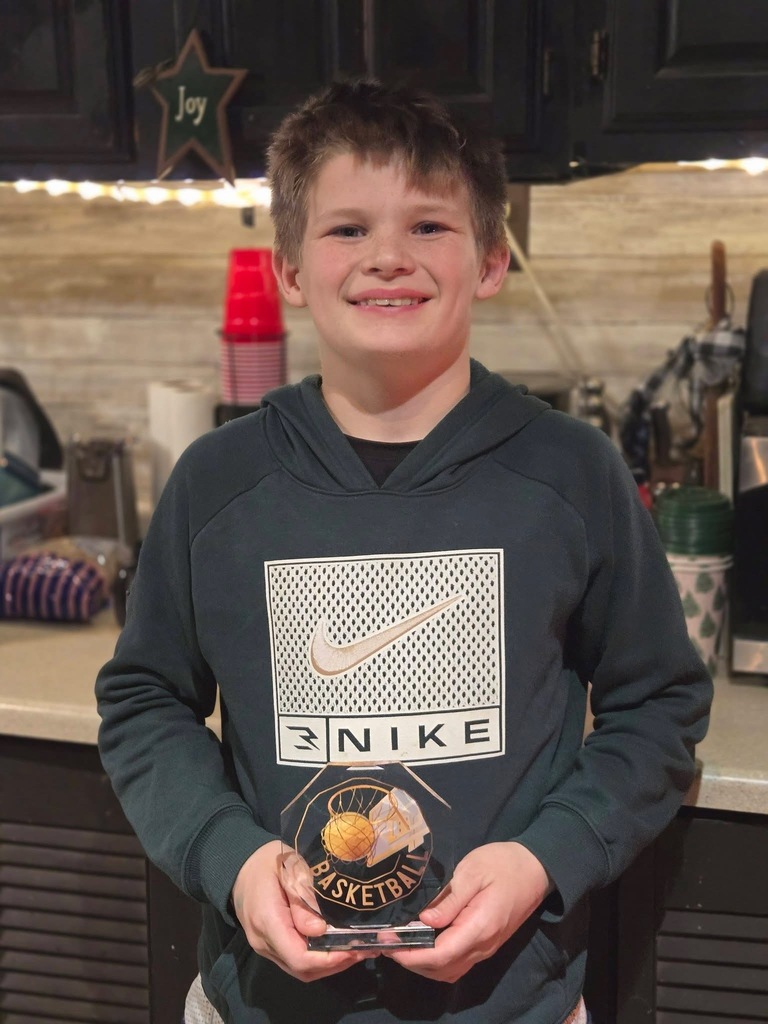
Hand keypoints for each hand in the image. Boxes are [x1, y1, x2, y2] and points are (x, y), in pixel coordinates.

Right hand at [231, 840, 372, 981]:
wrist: (240, 866)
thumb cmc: (268, 861)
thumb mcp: (289, 868)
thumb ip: (303, 899)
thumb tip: (321, 931)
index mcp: (267, 920)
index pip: (298, 956)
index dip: (329, 958)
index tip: (354, 948)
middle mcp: (263, 941)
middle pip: (301, 969)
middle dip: (335, 964)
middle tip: (363, 949)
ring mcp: (265, 947)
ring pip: (299, 970)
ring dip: (329, 965)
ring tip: (355, 949)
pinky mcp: (269, 946)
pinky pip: (294, 961)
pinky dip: (318, 960)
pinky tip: (336, 947)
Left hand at [384, 842, 552, 983]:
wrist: (536, 868)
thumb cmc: (503, 864)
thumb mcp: (473, 871)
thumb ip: (450, 899)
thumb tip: (424, 920)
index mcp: (479, 927)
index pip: (439, 955)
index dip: (410, 953)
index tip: (386, 940)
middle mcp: (483, 946)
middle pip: (441, 969)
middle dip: (410, 961)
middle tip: (386, 940)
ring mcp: (485, 948)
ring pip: (448, 971)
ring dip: (421, 964)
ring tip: (399, 942)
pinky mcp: (485, 943)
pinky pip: (456, 963)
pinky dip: (435, 961)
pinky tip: (422, 942)